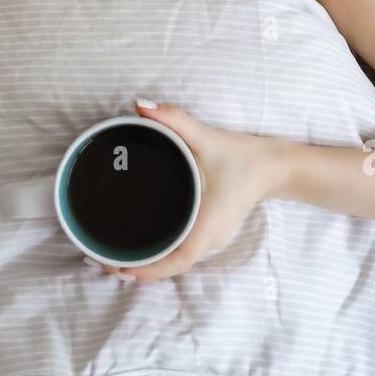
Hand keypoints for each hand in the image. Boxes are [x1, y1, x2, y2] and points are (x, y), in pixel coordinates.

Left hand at [94, 100, 289, 283]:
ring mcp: (211, 239)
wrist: (274, 166)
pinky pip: (180, 251)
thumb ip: (174, 119)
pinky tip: (138, 245)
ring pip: (175, 261)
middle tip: (99, 258)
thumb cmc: (243, 156)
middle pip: (171, 267)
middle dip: (137, 270)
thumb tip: (139, 104)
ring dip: (146, 263)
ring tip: (110, 254)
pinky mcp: (208, 233)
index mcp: (209, 225)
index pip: (178, 261)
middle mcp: (210, 240)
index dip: (148, 270)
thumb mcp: (208, 137)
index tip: (119, 268)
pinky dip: (158, 254)